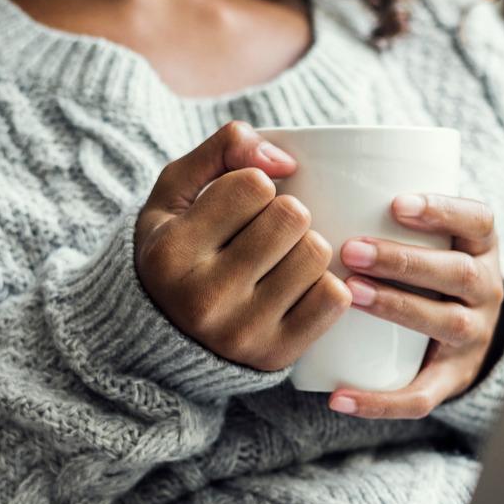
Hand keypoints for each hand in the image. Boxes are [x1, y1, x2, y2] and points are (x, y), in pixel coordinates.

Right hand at [135, 122, 352, 371]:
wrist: (168, 337)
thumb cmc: (179, 249)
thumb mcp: (176, 192)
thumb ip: (224, 149)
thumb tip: (285, 161)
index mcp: (170, 253)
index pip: (253, 186)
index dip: (255, 185)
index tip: (240, 207)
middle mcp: (203, 298)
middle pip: (292, 217)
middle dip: (286, 213)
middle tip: (266, 232)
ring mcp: (242, 332)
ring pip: (316, 254)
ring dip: (306, 247)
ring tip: (280, 259)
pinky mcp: (276, 354)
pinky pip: (335, 297)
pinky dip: (325, 284)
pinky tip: (298, 287)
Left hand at [328, 194, 503, 418]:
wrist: (469, 332)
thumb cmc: (426, 265)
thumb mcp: (429, 232)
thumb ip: (382, 201)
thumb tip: (295, 162)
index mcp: (480, 245)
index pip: (478, 219)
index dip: (443, 210)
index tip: (397, 202)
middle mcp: (486, 289)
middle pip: (459, 273)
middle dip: (405, 261)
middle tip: (351, 250)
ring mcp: (473, 336)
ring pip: (445, 324)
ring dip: (398, 308)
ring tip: (350, 295)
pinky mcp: (452, 379)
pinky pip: (422, 395)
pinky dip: (381, 401)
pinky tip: (339, 396)